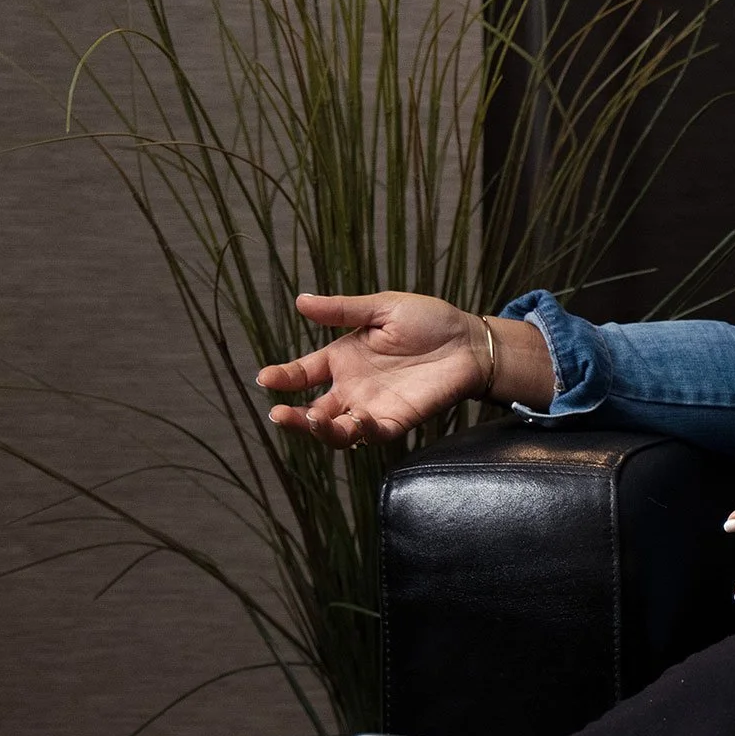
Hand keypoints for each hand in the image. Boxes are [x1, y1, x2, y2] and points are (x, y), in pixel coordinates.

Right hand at [255, 292, 490, 448]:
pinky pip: (372, 434)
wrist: (469, 341)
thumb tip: (301, 301)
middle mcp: (352, 387)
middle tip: (279, 414)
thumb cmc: (429, 321)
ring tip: (312, 419)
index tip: (265, 377)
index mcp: (342, 358)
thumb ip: (343, 310)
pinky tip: (353, 421)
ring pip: (337, 429)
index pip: (302, 374)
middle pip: (312, 410)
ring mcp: (373, 406)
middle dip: (293, 417)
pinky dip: (359, 432)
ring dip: (319, 430)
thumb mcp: (382, 308)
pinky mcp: (397, 419)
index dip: (282, 377)